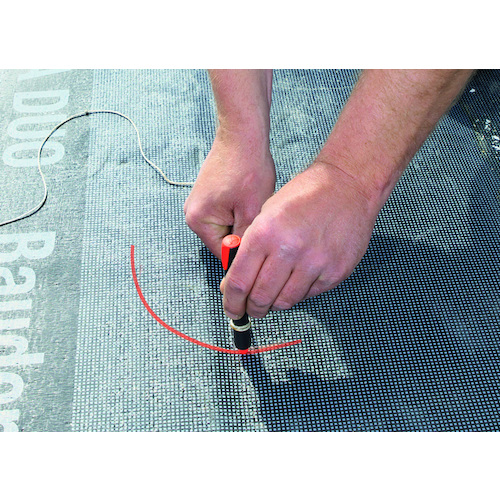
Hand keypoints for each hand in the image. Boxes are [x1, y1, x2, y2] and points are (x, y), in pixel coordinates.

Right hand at [184, 129, 275, 258]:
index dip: (244, 254)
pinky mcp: (207, 197)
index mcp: (199, 222)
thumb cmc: (247, 169)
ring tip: (255, 207)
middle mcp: (192, 215)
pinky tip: (250, 200)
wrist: (242, 136)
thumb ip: (245, 240)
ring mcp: (198, 205)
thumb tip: (245, 261)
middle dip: (243, 236)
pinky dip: (238, 213)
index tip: (262, 248)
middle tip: (260, 221)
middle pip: (222, 241)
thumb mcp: (251, 211)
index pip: (223, 254)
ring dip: (242, 224)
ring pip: (226, 229)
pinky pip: (224, 216)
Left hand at [220, 161, 381, 318]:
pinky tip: (295, 282)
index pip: (239, 282)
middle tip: (250, 310)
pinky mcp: (334, 272)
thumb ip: (250, 247)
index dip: (232, 302)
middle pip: (260, 298)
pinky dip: (297, 293)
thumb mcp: (266, 212)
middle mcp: (288, 250)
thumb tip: (236, 281)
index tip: (232, 308)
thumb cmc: (306, 195)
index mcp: (265, 233)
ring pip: (284, 302)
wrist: (348, 186)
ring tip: (271, 297)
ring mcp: (314, 263)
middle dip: (251, 309)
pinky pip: (308, 295)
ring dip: (273, 304)